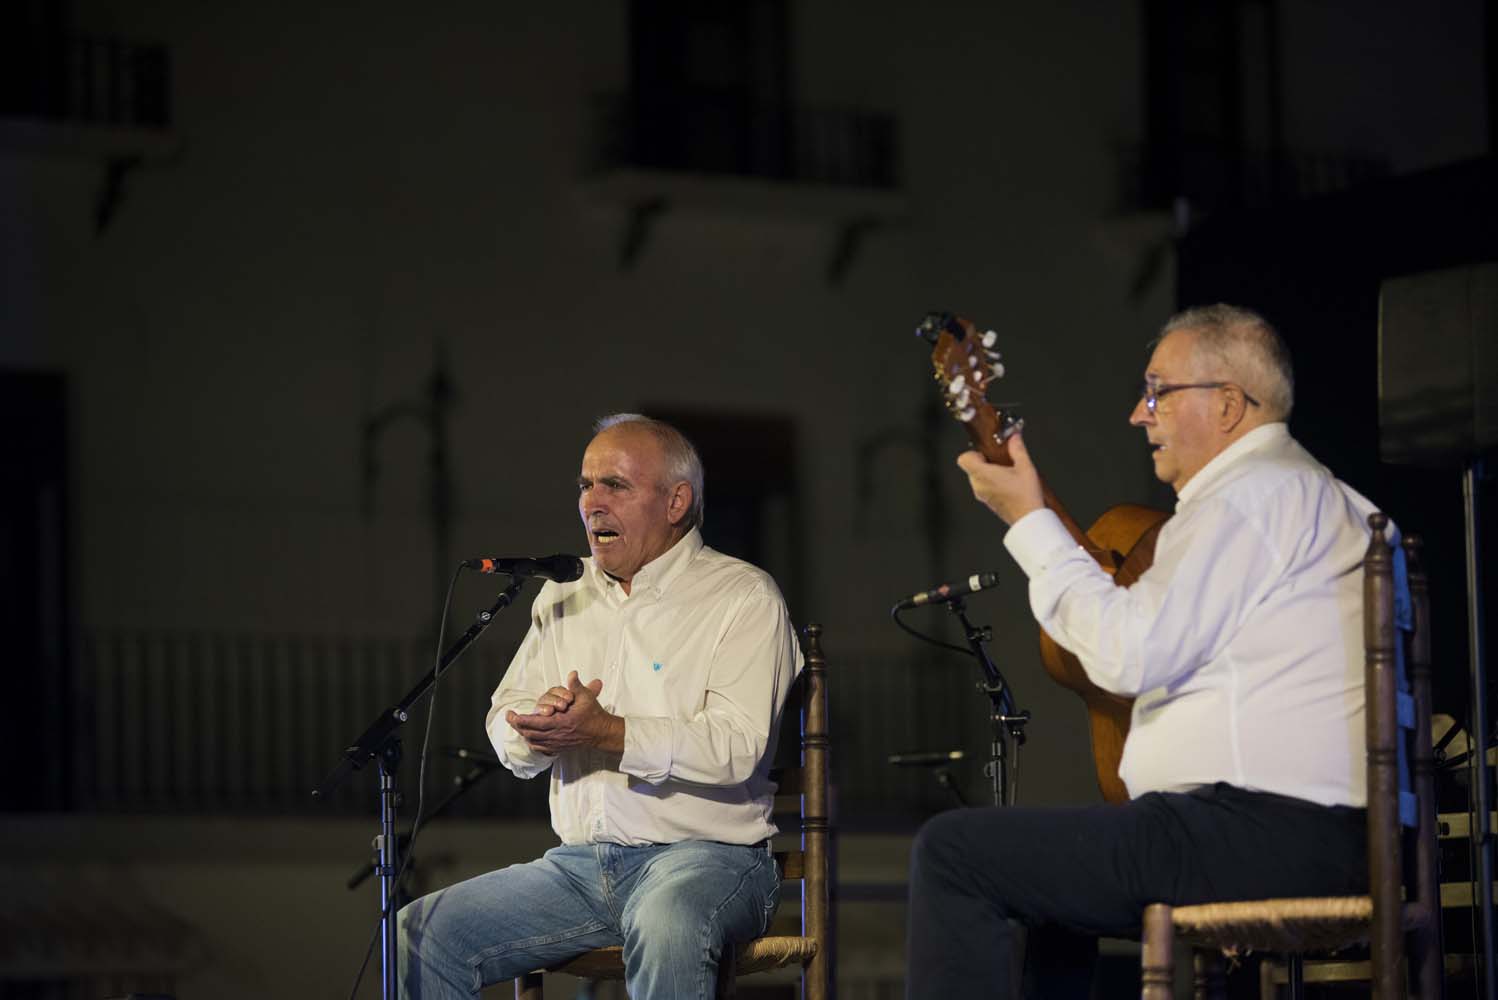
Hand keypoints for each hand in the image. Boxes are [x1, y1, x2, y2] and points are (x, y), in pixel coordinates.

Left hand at [505, 671, 623, 753]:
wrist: (601, 732)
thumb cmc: (593, 714)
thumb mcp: (586, 697)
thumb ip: (576, 685)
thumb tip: (572, 673)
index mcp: (561, 722)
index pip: (534, 722)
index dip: (520, 719)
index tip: (511, 713)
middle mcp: (557, 735)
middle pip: (529, 733)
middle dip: (517, 725)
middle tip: (510, 717)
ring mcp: (557, 743)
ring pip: (533, 742)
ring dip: (523, 734)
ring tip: (517, 725)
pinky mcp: (559, 748)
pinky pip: (540, 748)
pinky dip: (532, 743)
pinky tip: (529, 737)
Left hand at [956, 430, 1044, 526]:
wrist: (1028, 519)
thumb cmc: (1026, 496)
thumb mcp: (1025, 467)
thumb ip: (1017, 449)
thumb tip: (1014, 438)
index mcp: (983, 474)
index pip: (963, 459)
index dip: (973, 453)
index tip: (987, 453)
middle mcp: (978, 485)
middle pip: (971, 467)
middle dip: (984, 462)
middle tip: (1001, 462)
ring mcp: (981, 495)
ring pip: (977, 478)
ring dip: (988, 473)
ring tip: (1006, 473)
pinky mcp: (987, 502)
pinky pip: (983, 488)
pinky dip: (991, 483)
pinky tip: (1008, 484)